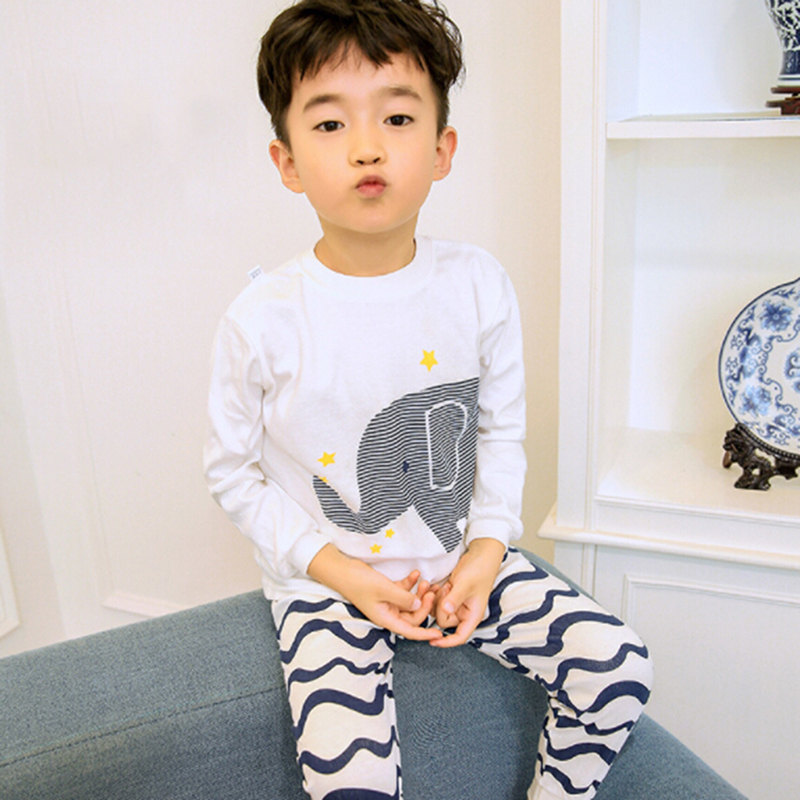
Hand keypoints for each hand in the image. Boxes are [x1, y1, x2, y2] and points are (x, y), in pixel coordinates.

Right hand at [308, 545, 441, 640]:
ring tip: (426, 581)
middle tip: (432, 591)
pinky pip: (403, 590)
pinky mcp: (386, 591)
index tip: (440, 634)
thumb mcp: (384, 589)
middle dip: (424, 604)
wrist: (343, 570)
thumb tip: (418, 605)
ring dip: (419, 593)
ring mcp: (387, 602)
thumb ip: (403, 598)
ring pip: (409, 602)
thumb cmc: (359, 582)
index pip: (410, 631)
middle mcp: (388, 613)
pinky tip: (416, 573)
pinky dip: (410, 583)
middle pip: (412, 615)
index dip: (425, 634)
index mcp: (386, 619)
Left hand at [430, 538, 504, 647]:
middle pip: (444, 621)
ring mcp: (456, 604)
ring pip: (438, 611)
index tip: (432, 642)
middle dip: (439, 607)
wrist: (480, 555)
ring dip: (435, 600)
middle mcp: (464, 612)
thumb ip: (455, 598)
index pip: (460, 637)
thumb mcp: (466, 584)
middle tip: (444, 591)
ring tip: (442, 586)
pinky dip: (434, 594)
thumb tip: (445, 611)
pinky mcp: (450, 596)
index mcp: (472, 615)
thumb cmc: (479, 570)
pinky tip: (437, 585)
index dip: (446, 642)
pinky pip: (437, 601)